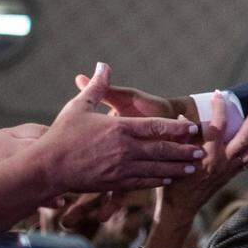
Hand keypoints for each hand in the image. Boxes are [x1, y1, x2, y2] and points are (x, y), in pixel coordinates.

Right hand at [32, 62, 203, 195]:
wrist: (45, 168)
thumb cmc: (60, 136)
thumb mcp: (79, 107)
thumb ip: (97, 87)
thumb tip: (103, 64)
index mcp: (119, 128)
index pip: (156, 127)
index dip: (177, 128)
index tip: (193, 128)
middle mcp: (124, 149)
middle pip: (162, 149)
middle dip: (184, 151)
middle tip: (202, 151)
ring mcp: (120, 168)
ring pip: (156, 168)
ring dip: (176, 168)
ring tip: (192, 168)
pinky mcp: (113, 183)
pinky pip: (142, 182)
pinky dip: (157, 180)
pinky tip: (167, 179)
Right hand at [157, 91, 247, 217]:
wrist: (181, 207)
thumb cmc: (174, 182)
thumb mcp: (172, 157)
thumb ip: (179, 137)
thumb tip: (183, 116)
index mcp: (207, 155)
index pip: (217, 126)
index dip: (219, 108)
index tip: (219, 94)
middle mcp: (223, 161)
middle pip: (245, 136)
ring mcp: (230, 168)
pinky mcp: (233, 173)